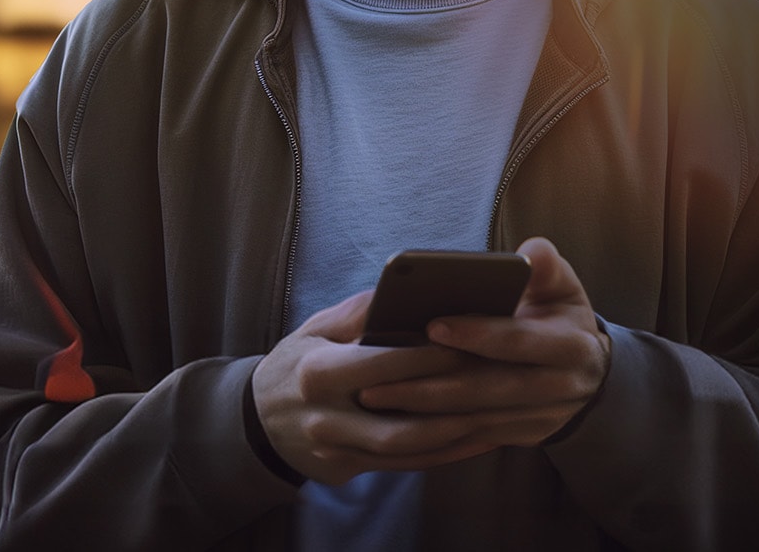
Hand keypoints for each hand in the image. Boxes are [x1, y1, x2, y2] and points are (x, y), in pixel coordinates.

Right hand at [251, 290, 522, 485]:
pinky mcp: (348, 470)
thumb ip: (361, 310)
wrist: (257, 422)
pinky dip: (444, 452)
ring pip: (409, 447)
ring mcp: (337, 451)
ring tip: (499, 411)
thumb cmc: (298, 361)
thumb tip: (409, 287)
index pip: (385, 364)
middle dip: (455, 397)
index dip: (432, 354)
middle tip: (501, 377)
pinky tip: (476, 435)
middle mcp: (327, 418)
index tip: (475, 340)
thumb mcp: (316, 327)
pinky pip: (406, 465)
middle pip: (403, 414)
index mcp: (318, 373)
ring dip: (457, 432)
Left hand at [356, 237, 611, 446]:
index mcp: (571, 347)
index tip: (432, 325)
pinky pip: (472, 437)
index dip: (478, 334)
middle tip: (375, 378)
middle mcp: (559, 389)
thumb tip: (529, 253)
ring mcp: (540, 419)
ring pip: (474, 418)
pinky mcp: (521, 437)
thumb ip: (547, 267)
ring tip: (373, 396)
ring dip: (421, 411)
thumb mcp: (563, 287)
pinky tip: (395, 417)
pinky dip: (432, 429)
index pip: (519, 341)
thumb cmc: (560, 315)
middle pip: (487, 389)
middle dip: (430, 385)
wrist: (587, 373)